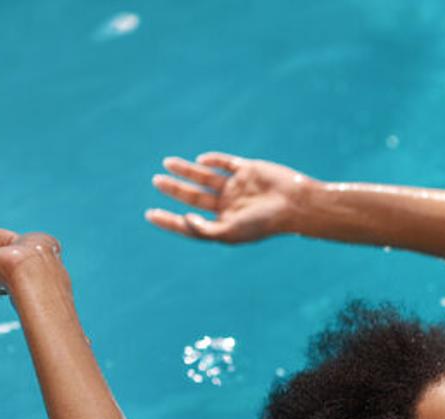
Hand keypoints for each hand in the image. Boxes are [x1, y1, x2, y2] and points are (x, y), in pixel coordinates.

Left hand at [145, 152, 319, 243]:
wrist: (294, 203)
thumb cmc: (264, 223)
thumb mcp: (231, 231)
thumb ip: (206, 229)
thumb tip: (185, 219)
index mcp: (224, 223)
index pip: (191, 222)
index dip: (170, 220)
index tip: (149, 214)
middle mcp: (228, 206)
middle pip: (195, 197)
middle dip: (175, 189)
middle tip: (155, 181)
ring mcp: (238, 187)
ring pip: (206, 178)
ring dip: (187, 171)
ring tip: (166, 164)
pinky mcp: (247, 170)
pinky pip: (226, 163)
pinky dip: (213, 160)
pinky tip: (201, 160)